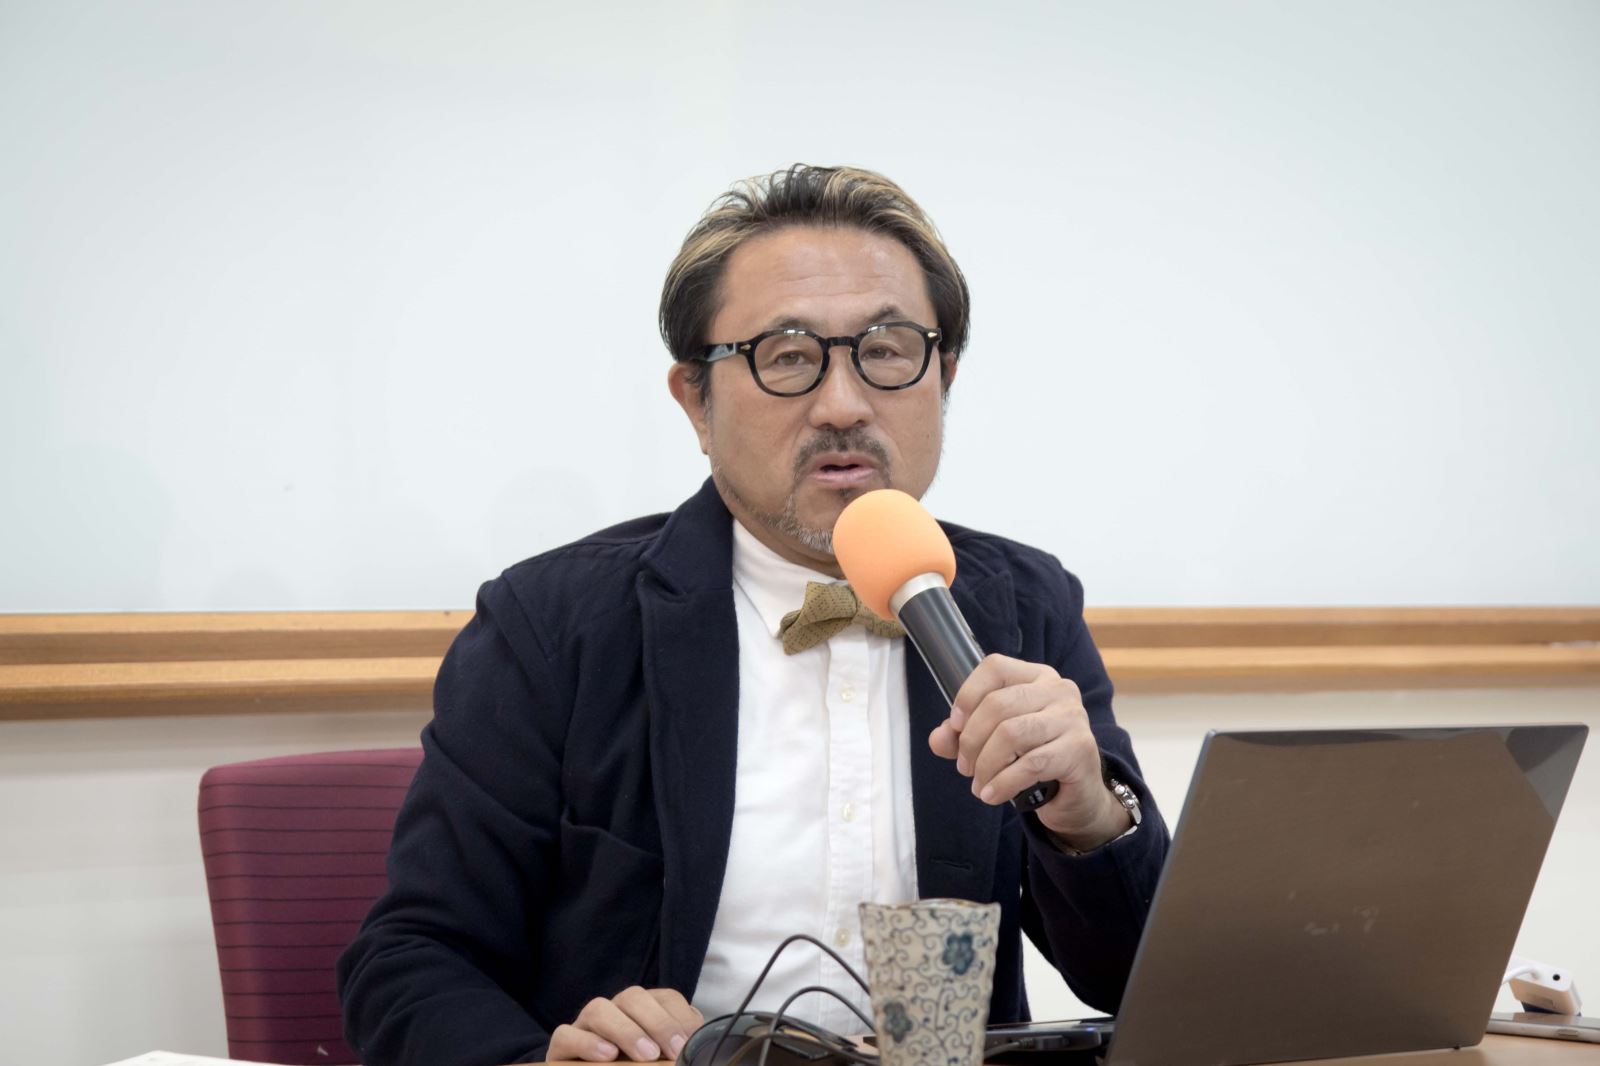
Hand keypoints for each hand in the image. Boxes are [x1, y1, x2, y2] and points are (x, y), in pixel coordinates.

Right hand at [547, 986, 704, 1061]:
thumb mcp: (659, 1060)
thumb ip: (673, 1053)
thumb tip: (695, 1049)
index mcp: (643, 1014)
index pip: (665, 998)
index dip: (678, 1016)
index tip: (689, 1043)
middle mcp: (614, 1013)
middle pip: (633, 998)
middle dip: (657, 1022)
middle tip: (671, 1050)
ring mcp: (584, 1027)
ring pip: (598, 1009)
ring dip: (625, 1030)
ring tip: (645, 1055)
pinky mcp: (561, 1048)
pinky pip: (565, 1035)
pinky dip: (586, 1043)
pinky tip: (607, 1055)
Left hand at [928, 654, 1130, 850]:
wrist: (1076, 795)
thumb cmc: (1034, 758)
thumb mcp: (993, 742)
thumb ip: (961, 736)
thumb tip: (937, 739)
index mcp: (1037, 676)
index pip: (995, 667)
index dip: (967, 695)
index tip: (954, 726)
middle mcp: (1058, 690)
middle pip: (998, 705)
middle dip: (971, 741)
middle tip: (965, 767)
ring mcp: (1072, 718)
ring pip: (1011, 734)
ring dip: (986, 765)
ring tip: (979, 784)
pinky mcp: (1079, 749)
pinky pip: (1030, 764)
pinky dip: (1003, 783)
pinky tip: (991, 795)